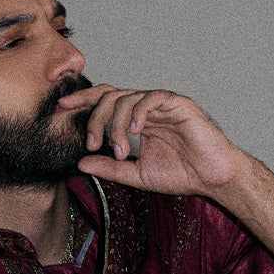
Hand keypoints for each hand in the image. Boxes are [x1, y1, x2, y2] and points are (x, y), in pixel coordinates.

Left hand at [57, 84, 248, 199]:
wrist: (213, 178)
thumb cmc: (182, 174)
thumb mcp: (137, 174)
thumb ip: (110, 168)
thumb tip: (80, 163)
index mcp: (136, 120)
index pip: (104, 102)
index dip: (82, 101)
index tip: (61, 108)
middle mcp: (146, 109)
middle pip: (110, 96)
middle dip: (94, 117)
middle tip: (91, 143)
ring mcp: (162, 104)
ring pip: (126, 98)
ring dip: (115, 124)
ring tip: (120, 150)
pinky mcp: (178, 104)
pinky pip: (151, 98)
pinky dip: (138, 111)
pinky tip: (134, 130)